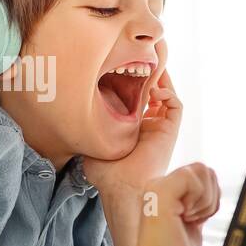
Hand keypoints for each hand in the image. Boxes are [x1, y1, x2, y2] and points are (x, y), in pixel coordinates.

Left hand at [83, 42, 181, 194]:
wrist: (122, 188)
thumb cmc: (106, 172)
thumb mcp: (91, 143)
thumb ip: (87, 127)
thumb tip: (70, 110)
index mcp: (132, 127)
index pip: (135, 97)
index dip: (129, 80)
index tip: (118, 65)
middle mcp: (149, 124)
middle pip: (152, 91)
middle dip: (147, 72)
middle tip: (138, 56)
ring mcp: (160, 127)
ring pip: (166, 94)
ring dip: (159, 77)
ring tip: (149, 63)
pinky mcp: (170, 130)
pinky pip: (175, 105)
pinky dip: (167, 93)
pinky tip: (153, 89)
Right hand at [126, 162, 220, 245]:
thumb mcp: (190, 225)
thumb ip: (197, 206)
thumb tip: (214, 192)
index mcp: (166, 192)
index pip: (202, 175)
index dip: (210, 196)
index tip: (196, 220)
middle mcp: (159, 185)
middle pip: (204, 169)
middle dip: (210, 196)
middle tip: (193, 219)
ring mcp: (158, 186)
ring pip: (201, 170)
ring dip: (205, 199)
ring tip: (188, 219)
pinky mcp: (160, 191)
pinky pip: (192, 177)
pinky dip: (199, 199)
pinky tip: (184, 217)